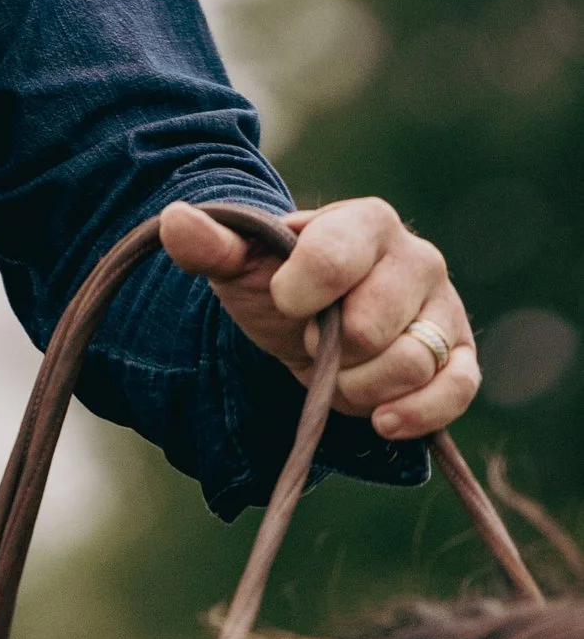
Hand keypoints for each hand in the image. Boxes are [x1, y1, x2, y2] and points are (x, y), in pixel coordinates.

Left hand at [161, 195, 478, 440]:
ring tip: (338, 376)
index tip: (285, 301)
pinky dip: (417, 413)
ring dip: (359, 387)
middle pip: (370, 325)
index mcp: (365, 221)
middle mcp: (418, 257)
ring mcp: (445, 309)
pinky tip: (381, 419)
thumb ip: (210, 245)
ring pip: (411, 363)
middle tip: (313, 343)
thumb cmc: (277, 287)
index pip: (333, 259)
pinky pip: (456, 391)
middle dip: (328, 350)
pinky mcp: (462, 358)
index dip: (297, 294)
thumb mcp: (238, 265)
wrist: (313, 326)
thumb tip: (176, 219)